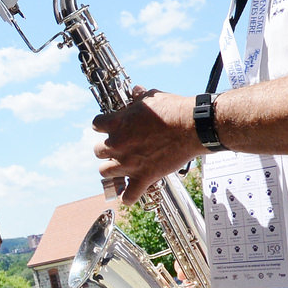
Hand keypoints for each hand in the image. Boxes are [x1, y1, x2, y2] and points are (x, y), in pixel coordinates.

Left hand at [92, 90, 206, 206]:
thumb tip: (135, 91)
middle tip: (120, 148)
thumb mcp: (152, 97)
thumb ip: (139, 97)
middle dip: (107, 150)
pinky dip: (128, 197)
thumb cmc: (173, 109)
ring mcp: (129, 163)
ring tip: (121, 168)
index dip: (103, 126)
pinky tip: (129, 194)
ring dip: (112, 170)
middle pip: (98, 151)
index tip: (110, 127)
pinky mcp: (144, 177)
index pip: (96, 124)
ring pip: (105, 172)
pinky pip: (128, 196)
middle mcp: (118, 144)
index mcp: (117, 123)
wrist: (191, 127)